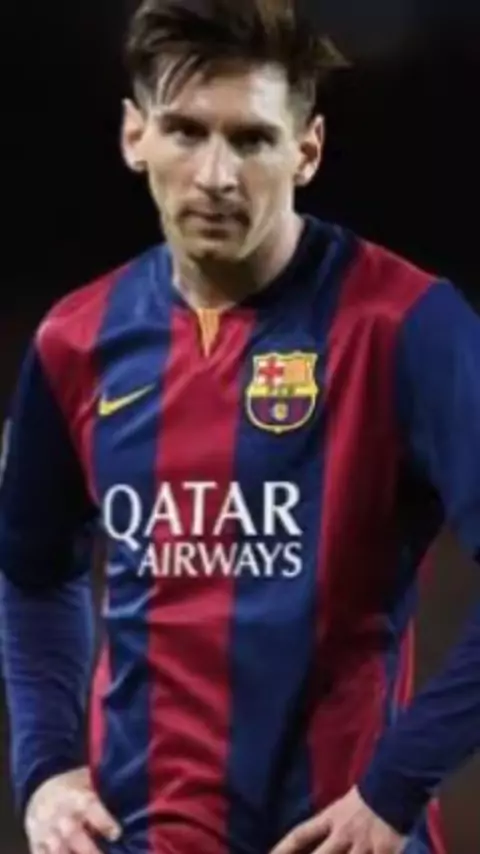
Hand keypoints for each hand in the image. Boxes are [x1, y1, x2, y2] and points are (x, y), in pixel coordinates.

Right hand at [25, 766, 121, 853]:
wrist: (39, 791)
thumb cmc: (72, 787)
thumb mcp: (86, 780)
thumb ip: (103, 788)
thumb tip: (131, 790)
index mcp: (75, 796)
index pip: (89, 806)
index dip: (102, 820)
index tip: (116, 834)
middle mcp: (60, 815)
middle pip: (72, 833)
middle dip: (89, 849)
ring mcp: (46, 832)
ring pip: (56, 849)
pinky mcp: (37, 844)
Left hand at [270, 786, 406, 853]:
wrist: (395, 785)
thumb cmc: (369, 796)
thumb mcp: (343, 806)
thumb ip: (331, 824)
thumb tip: (315, 838)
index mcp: (332, 817)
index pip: (301, 833)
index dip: (284, 848)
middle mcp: (343, 833)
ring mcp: (363, 845)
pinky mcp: (383, 852)